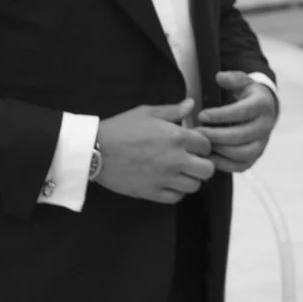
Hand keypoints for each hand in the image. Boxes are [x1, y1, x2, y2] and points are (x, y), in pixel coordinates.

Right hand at [95, 101, 215, 202]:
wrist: (95, 150)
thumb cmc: (120, 129)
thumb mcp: (147, 112)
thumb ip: (173, 110)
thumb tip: (191, 104)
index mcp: (177, 137)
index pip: (207, 145)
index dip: (202, 144)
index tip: (194, 145)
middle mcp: (175, 160)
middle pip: (207, 169)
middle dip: (203, 164)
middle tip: (192, 160)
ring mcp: (164, 178)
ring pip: (194, 186)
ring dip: (190, 179)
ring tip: (180, 172)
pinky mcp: (151, 192)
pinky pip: (176, 198)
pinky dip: (176, 191)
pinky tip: (169, 183)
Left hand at [196, 72, 278, 171]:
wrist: (265, 109)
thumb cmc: (248, 95)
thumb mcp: (242, 81)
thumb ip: (232, 78)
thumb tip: (220, 77)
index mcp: (262, 104)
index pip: (242, 112)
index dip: (220, 115)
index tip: (201, 115)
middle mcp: (266, 125)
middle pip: (241, 135)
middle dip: (215, 135)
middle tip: (196, 132)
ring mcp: (263, 142)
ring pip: (242, 152)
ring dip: (219, 150)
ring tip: (202, 144)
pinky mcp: (256, 156)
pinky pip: (241, 165)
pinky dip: (224, 164)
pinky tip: (208, 156)